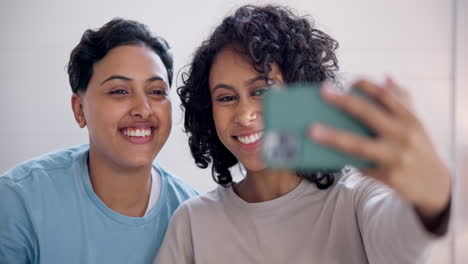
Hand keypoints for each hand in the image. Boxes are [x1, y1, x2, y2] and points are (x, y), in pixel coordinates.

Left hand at [309, 78, 450, 221]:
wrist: (435, 185)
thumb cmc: (418, 148)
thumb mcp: (414, 123)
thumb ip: (401, 100)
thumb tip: (386, 77)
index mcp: (409, 118)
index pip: (385, 95)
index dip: (366, 85)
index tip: (348, 81)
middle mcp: (402, 135)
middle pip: (369, 114)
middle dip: (344, 101)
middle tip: (323, 92)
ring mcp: (394, 156)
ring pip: (358, 145)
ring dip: (333, 136)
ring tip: (312, 130)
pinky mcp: (386, 176)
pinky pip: (358, 165)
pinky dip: (342, 159)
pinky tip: (324, 154)